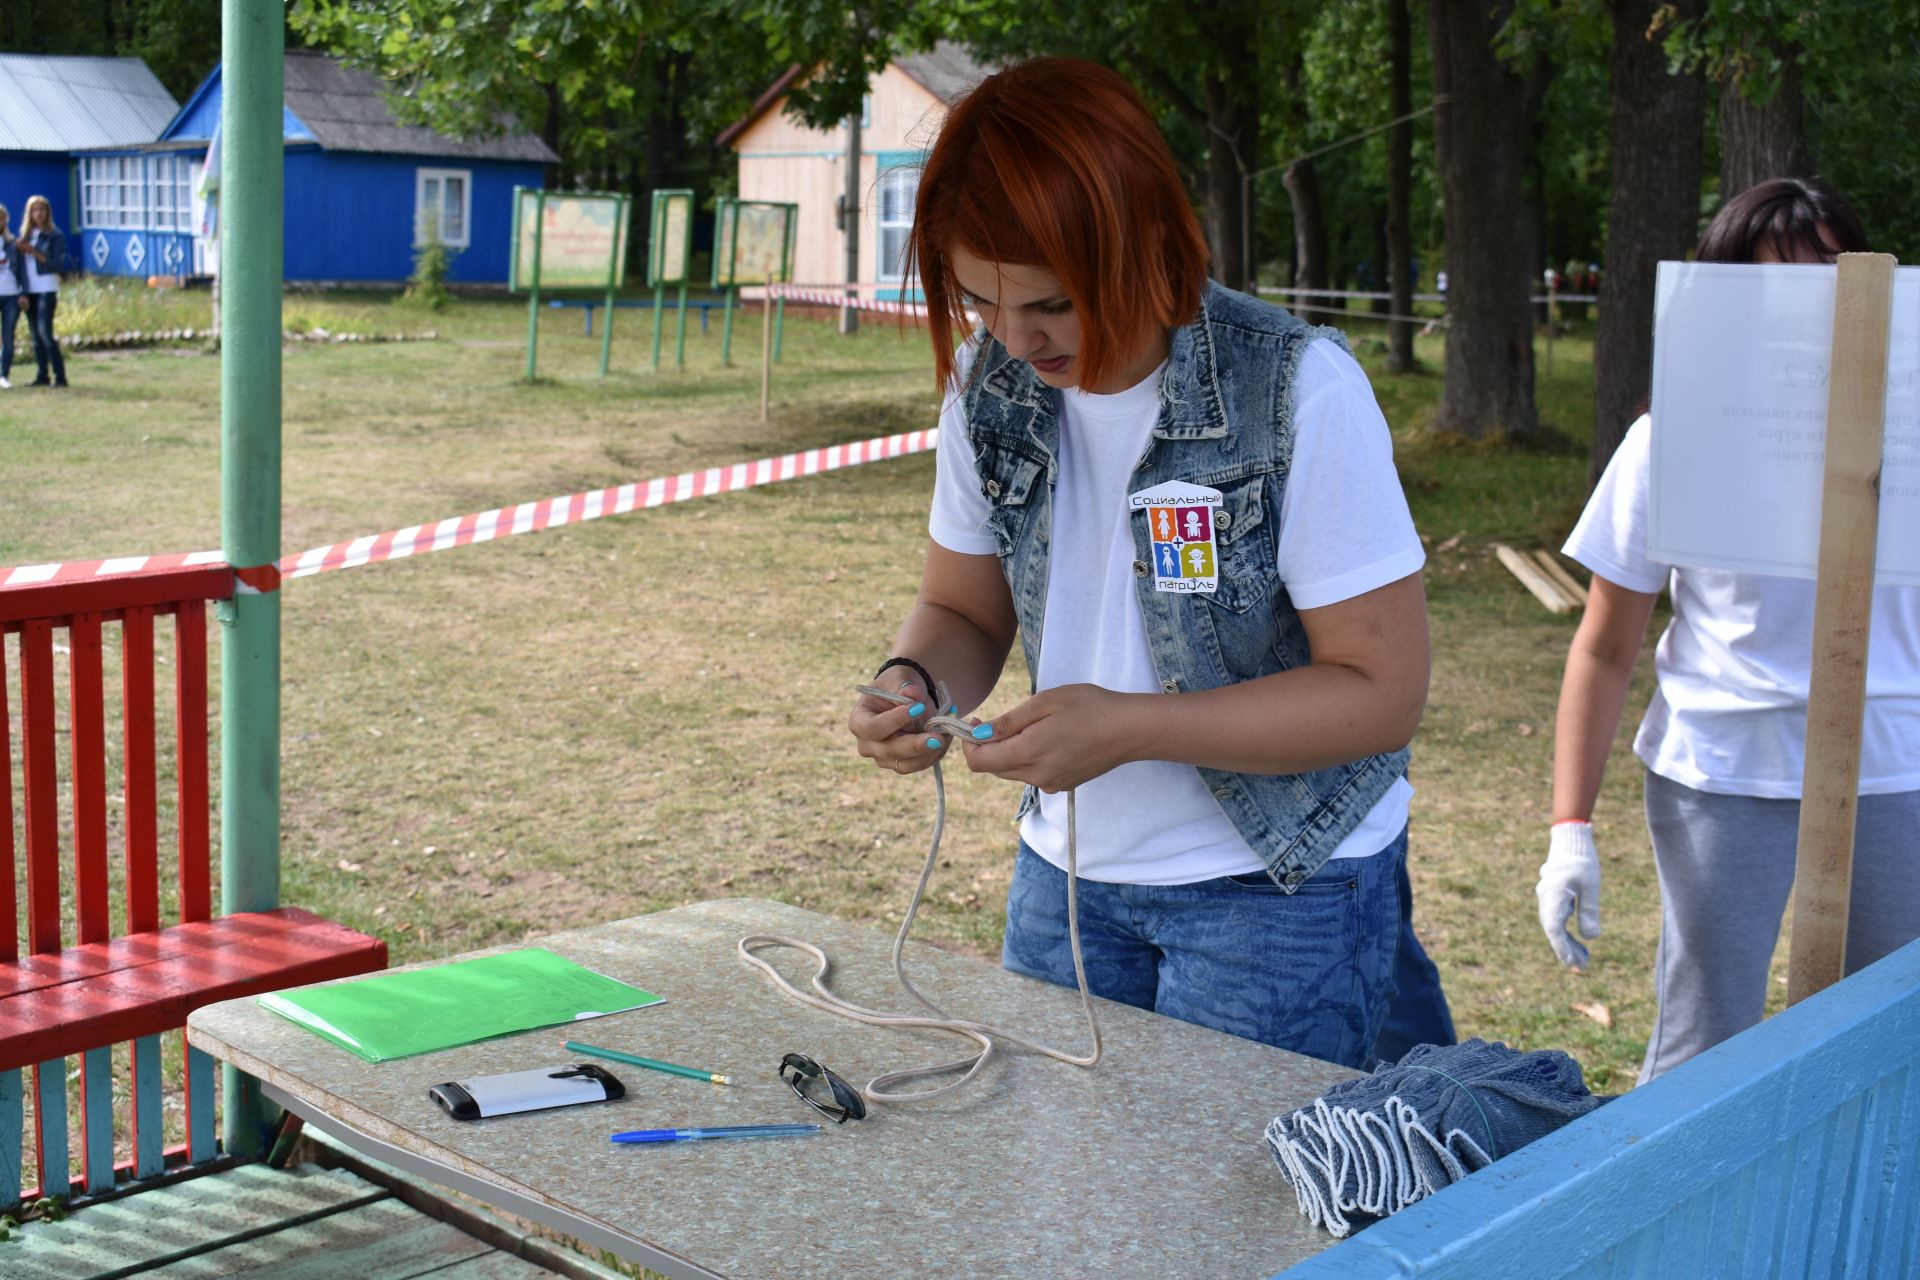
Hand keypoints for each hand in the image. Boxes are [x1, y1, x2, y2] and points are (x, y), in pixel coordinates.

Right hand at [847, 672, 948, 776]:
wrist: (908, 697)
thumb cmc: (898, 685)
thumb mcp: (900, 678)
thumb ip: (904, 686)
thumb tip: (912, 694)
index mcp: (859, 721)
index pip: (873, 728)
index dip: (894, 721)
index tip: (918, 707)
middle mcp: (867, 744)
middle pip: (889, 751)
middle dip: (915, 744)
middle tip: (938, 736)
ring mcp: (884, 758)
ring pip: (907, 763)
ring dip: (930, 750)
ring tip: (947, 730)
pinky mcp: (903, 764)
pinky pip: (921, 763)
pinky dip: (937, 752)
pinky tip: (946, 735)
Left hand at [959, 683, 1136, 792]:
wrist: (1130, 730)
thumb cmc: (1089, 707)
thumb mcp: (1044, 703)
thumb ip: (1008, 722)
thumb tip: (978, 734)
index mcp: (1028, 754)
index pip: (978, 762)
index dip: (969, 742)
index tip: (977, 721)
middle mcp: (1036, 776)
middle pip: (993, 767)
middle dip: (988, 746)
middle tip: (1000, 720)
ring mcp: (1051, 784)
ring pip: (1013, 771)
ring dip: (1010, 751)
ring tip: (1032, 726)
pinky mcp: (1063, 784)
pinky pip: (1033, 774)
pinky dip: (1029, 758)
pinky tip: (1050, 738)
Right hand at [1537, 820, 1602, 968]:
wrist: (1570, 838)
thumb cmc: (1582, 860)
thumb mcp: (1591, 885)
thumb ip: (1590, 911)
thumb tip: (1592, 937)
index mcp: (1552, 897)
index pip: (1554, 929)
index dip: (1564, 949)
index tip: (1575, 964)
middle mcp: (1545, 899)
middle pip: (1553, 931)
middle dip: (1567, 950)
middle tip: (1583, 967)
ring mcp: (1547, 897)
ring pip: (1554, 926)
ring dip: (1567, 943)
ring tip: (1584, 958)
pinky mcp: (1553, 895)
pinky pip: (1556, 918)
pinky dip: (1566, 931)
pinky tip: (1579, 939)